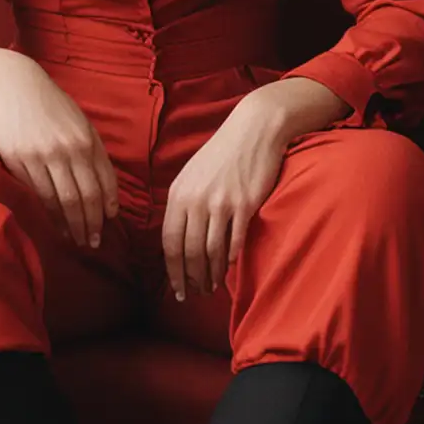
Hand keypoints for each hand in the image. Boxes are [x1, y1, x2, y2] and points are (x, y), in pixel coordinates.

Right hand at [0, 54, 118, 248]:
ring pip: (58, 201)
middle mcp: (65, 150)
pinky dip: (47, 213)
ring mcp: (39, 157)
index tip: (108, 225)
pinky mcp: (17, 161)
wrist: (16, 86)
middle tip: (93, 244)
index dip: (106, 209)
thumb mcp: (83, 125)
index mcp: (86, 141)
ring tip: (75, 240)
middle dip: (89, 225)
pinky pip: (35, 194)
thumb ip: (97, 156)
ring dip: (69, 225)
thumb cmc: (55, 107)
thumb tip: (108, 198)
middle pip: (81, 199)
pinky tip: (53, 224)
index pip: (101, 184)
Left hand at [162, 96, 289, 300]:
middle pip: (189, 251)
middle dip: (192, 278)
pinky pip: (235, 241)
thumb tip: (179, 237)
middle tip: (196, 293)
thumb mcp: (192, 174)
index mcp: (179, 193)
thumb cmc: (223, 153)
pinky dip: (231, 260)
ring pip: (211, 251)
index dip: (173, 270)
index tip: (177, 289)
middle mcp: (196, 200)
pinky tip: (230, 269)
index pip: (170, 241)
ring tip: (212, 286)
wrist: (253, 130)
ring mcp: (220, 203)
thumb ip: (184, 203)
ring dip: (211, 274)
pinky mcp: (244, 204)